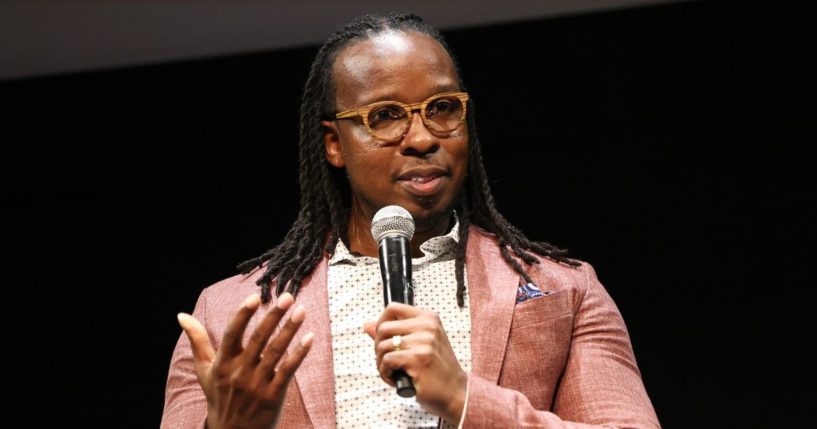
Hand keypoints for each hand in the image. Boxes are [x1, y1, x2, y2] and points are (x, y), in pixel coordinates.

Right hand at [177, 293, 312, 428]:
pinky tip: (310, 337)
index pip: (232, 334)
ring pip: (275, 352)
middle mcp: (239, 372)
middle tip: (288, 296)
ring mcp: (256, 384)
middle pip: (258, 339)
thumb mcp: (205, 370)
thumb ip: (197, 341)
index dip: (242, 315)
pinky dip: (299, 354)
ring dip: (290, 330)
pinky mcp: (273, 395)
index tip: (254, 297)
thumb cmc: (219, 395)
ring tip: (301, 311)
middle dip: (273, 316)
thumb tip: (181, 315)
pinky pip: (288, 370)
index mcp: (222, 363)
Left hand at [363, 303, 466, 423]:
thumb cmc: (437, 369)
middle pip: (383, 328)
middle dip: (378, 347)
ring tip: (392, 371)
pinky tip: (395, 379)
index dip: (380, 323)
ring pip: (383, 346)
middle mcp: (427, 327)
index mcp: (428, 318)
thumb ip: (395, 332)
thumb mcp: (420, 344)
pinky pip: (387, 361)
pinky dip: (385, 373)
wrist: (456, 391)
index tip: (382, 337)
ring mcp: (423, 342)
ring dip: (381, 363)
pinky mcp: (418, 359)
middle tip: (386, 360)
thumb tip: (367, 325)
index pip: (393, 308)